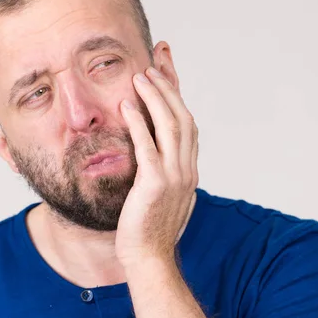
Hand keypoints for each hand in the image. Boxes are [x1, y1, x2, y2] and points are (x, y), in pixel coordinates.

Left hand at [115, 66, 198, 267]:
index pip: (186, 121)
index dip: (178, 92)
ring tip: (141, 76)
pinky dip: (139, 123)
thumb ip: (166, 170)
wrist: (150, 258)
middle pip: (183, 116)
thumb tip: (158, 152)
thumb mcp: (165, 193)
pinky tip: (128, 105)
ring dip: (156, 97)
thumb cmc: (151, 227)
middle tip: (156, 60)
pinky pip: (148, 147)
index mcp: (189, 168)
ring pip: (170, 125)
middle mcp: (187, 167)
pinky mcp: (155, 184)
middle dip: (170, 84)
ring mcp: (175, 176)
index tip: (167, 67)